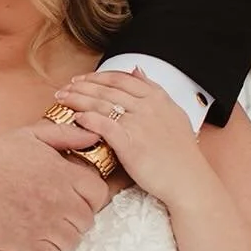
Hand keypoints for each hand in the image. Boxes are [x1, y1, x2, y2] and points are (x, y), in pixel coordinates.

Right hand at [0, 122, 107, 250]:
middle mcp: (58, 200)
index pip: (98, 193)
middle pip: (87, 220)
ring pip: (71, 241)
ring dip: (62, 237)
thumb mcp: (30, 136)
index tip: (78, 197)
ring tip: (48, 229)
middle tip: (61, 215)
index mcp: (62, 173)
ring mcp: (43, 224)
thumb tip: (93, 133)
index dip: (91, 197)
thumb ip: (65, 135)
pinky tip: (34, 241)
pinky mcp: (24, 244)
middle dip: (77, 219)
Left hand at [51, 68, 207, 205]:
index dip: (98, 77)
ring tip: (61, 99)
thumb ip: (153, 90)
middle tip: (64, 88)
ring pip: (101, 104)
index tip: (83, 79)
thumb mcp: (173, 113)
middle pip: (106, 89)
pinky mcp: (130, 143)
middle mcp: (147, 107)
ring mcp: (138, 124)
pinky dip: (87, 119)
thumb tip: (137, 70)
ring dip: (78, 99)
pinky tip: (75, 118)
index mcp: (157, 98)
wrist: (188, 180)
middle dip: (81, 86)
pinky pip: (103, 126)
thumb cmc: (181, 153)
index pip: (121, 79)